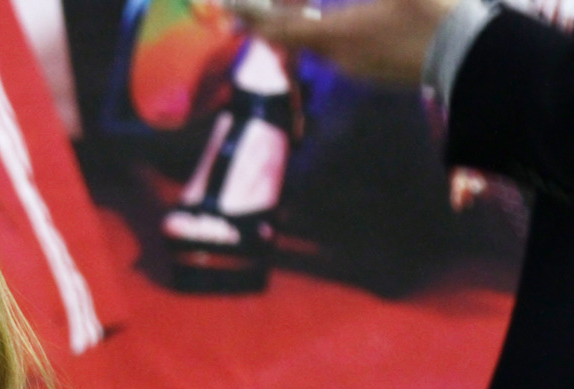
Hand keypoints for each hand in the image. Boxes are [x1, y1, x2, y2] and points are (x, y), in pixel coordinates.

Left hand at [241, 0, 458, 84]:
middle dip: (271, 20)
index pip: (281, 28)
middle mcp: (339, 57)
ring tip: (284, 9)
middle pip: (292, 39)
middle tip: (251, 7)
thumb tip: (318, 4)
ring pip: (314, 45)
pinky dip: (322, 34)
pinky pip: (336, 50)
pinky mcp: (371, 71)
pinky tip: (329, 19)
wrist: (470, 53)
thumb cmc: (434, 11)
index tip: (229, 7)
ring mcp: (355, 68)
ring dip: (298, 26)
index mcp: (338, 35)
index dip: (252, 17)